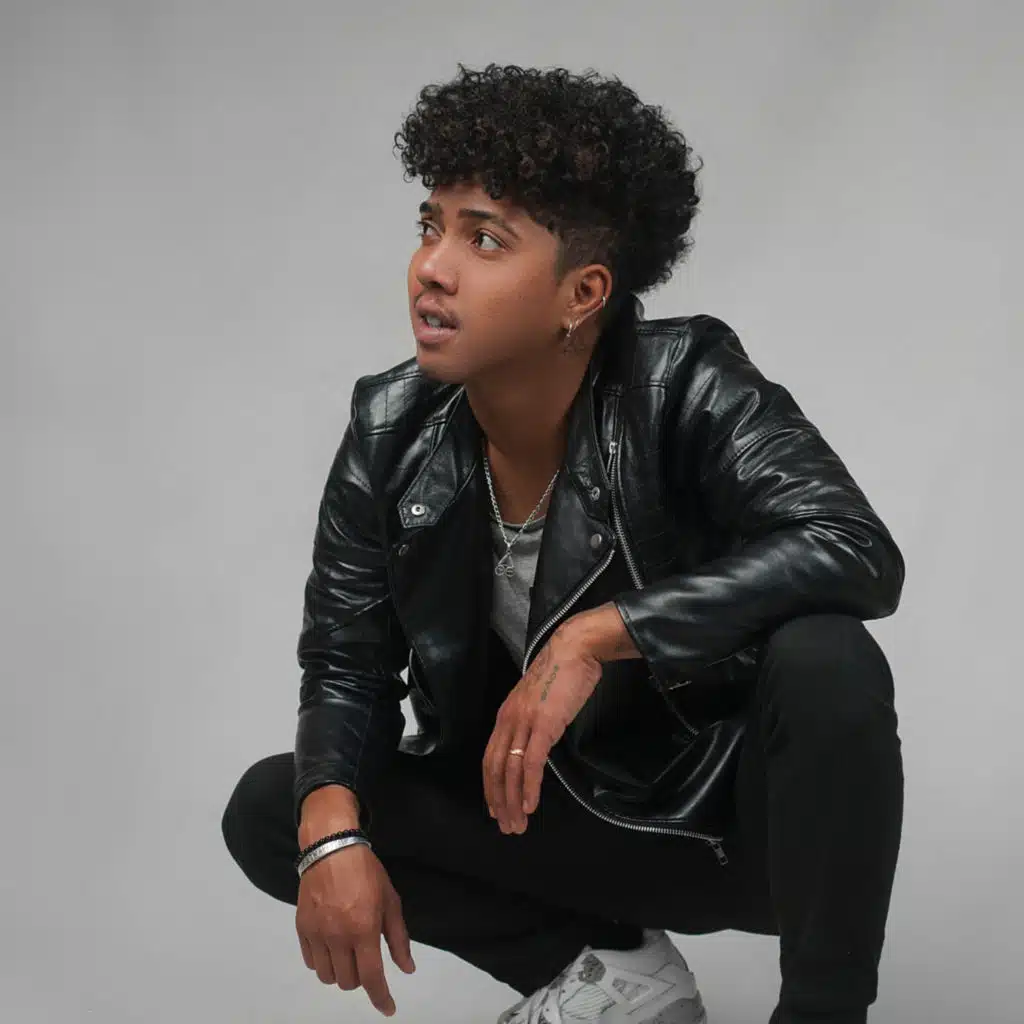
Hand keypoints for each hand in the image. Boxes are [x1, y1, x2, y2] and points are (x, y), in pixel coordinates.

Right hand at [295, 843, 415, 1015]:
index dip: (381, 998)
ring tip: (346, 951)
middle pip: (347, 982)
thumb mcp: (390, 900)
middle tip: (365, 957)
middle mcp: (338, 936)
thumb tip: (407, 969)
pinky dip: (322, 961)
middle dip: (360, 977)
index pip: (371, 977)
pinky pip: (310, 962)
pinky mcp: (301, 928)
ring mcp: (316, 934)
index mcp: (364, 929)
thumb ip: (398, 938)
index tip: (388, 1008)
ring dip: (340, 971)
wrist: (331, 848)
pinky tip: (330, 944)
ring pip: (327, 977)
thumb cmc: (367, 873)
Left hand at [482, 624, 602, 834]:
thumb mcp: (539, 701)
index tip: (495, 808)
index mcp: (506, 715)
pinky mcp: (544, 724)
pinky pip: (531, 762)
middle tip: (506, 826)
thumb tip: (537, 744)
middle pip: (495, 768)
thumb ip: (533, 723)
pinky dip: (529, 787)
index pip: (490, 757)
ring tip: (518, 823)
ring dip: (513, 801)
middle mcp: (509, 720)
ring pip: (510, 770)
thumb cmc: (562, 674)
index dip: (490, 786)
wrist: (575, 649)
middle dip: (499, 801)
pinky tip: (531, 805)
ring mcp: (525, 722)